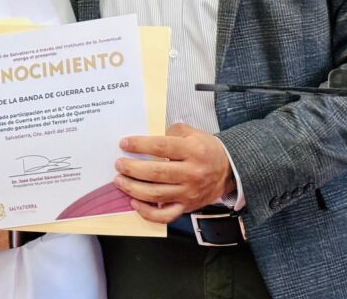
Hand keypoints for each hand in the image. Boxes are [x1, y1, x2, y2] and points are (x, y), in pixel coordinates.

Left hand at [113, 122, 234, 223]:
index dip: (140, 145)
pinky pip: (165, 215)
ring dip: (133, 188)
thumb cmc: (206, 150)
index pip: (161, 147)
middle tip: (119, 164)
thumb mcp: (193, 133)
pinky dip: (147, 212)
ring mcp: (189, 193)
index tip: (124, 143)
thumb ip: (172, 131)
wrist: (228, 171)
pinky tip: (134, 202)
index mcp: (193, 151)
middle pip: (156, 172)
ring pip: (156, 194)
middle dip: (132, 168)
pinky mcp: (186, 207)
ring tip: (119, 181)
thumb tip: (148, 138)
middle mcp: (191, 173)